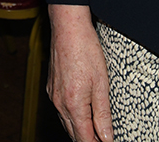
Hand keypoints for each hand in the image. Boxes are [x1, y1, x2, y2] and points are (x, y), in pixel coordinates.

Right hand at [47, 4, 113, 141]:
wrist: (67, 28)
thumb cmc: (85, 50)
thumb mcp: (101, 84)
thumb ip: (103, 114)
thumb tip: (106, 137)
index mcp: (73, 104)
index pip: (84, 138)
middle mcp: (59, 103)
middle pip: (74, 134)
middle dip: (88, 140)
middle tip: (104, 139)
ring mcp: (53, 95)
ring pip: (66, 123)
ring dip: (80, 131)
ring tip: (96, 133)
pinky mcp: (51, 88)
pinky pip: (61, 111)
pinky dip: (72, 118)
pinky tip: (82, 114)